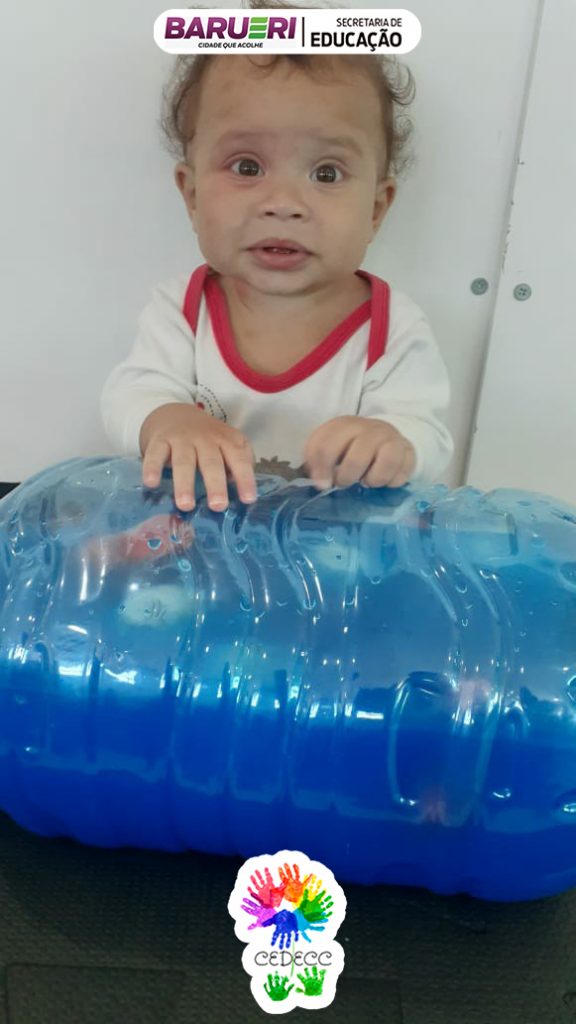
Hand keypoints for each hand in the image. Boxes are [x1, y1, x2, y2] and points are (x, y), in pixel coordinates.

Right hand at [140, 403, 256, 512]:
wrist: (175, 415)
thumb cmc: (208, 440)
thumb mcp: (229, 444)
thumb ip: (239, 463)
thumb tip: (240, 489)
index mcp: (226, 440)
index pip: (239, 459)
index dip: (245, 479)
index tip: (248, 500)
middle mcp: (205, 438)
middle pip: (211, 462)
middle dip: (215, 484)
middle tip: (217, 506)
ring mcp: (181, 439)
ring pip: (183, 461)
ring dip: (184, 483)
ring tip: (185, 505)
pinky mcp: (160, 440)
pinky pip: (155, 454)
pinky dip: (152, 468)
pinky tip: (151, 483)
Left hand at [304, 416, 414, 489]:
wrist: (383, 435)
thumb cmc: (351, 446)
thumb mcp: (330, 447)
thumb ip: (318, 462)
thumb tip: (320, 482)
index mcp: (342, 425)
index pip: (325, 447)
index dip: (321, 471)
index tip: (322, 484)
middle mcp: (367, 428)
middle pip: (356, 460)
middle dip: (347, 478)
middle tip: (345, 482)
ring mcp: (390, 437)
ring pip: (386, 463)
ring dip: (374, 480)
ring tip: (367, 480)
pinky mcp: (406, 449)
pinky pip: (402, 473)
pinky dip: (392, 482)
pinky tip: (385, 480)